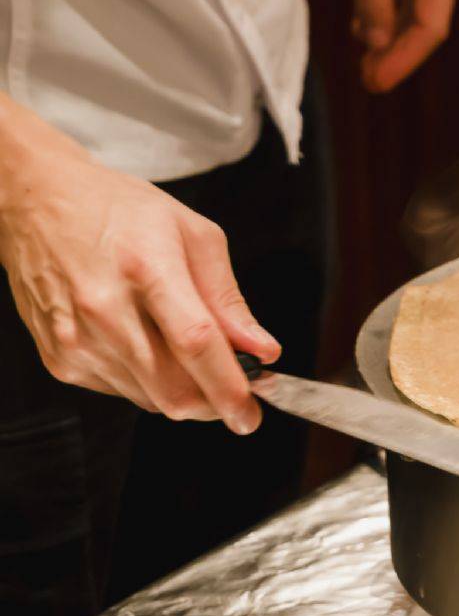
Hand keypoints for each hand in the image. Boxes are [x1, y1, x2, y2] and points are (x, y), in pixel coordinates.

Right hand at [0, 94, 280, 433]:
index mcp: (147, 269)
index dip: (230, 388)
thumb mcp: (194, 235)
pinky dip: (149, 382)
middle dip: (214, 403)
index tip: (251, 414)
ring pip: (151, 399)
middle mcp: (105, 310)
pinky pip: (122, 391)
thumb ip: (229, 300)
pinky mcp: (59, 358)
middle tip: (236, 391)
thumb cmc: (122, 211)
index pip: (196, 344)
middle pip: (173, 389)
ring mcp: (76, 339)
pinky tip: (148, 344)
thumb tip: (262, 350)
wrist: (38, 202)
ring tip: (188, 352)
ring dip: (184, 391)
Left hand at [344, 0, 458, 92]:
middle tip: (369, 80)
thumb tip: (376, 42)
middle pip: (424, 20)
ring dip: (388, 36)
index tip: (379, 82)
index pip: (432, 26)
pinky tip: (364, 27)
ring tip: (366, 60)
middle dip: (396, 53)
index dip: (405, 60)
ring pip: (411, 6)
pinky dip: (382, 10)